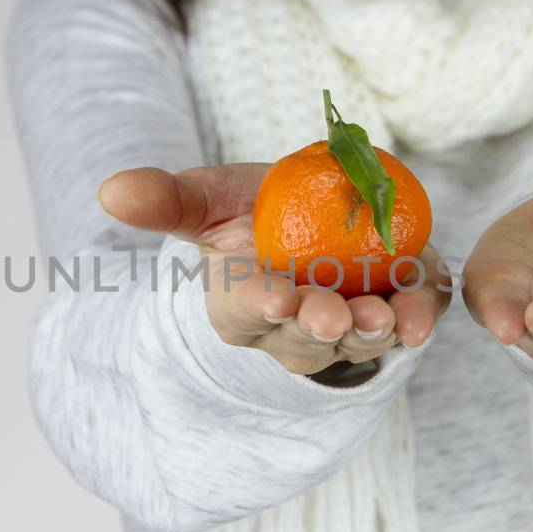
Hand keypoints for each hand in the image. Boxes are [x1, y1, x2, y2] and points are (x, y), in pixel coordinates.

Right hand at [98, 164, 451, 375]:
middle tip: (331, 314)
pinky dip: (419, 318)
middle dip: (319, 326)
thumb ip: (166, 200)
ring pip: (357, 341)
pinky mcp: (396, 310)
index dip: (259, 306)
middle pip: (304, 337)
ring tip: (383, 316)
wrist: (320, 214)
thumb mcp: (207, 201)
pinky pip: (409, 322)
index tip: (273, 297)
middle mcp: (293, 329)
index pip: (245, 311)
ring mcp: (347, 326)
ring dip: (371, 331)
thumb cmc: (253, 215)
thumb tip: (109, 190)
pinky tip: (423, 314)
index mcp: (240, 304)